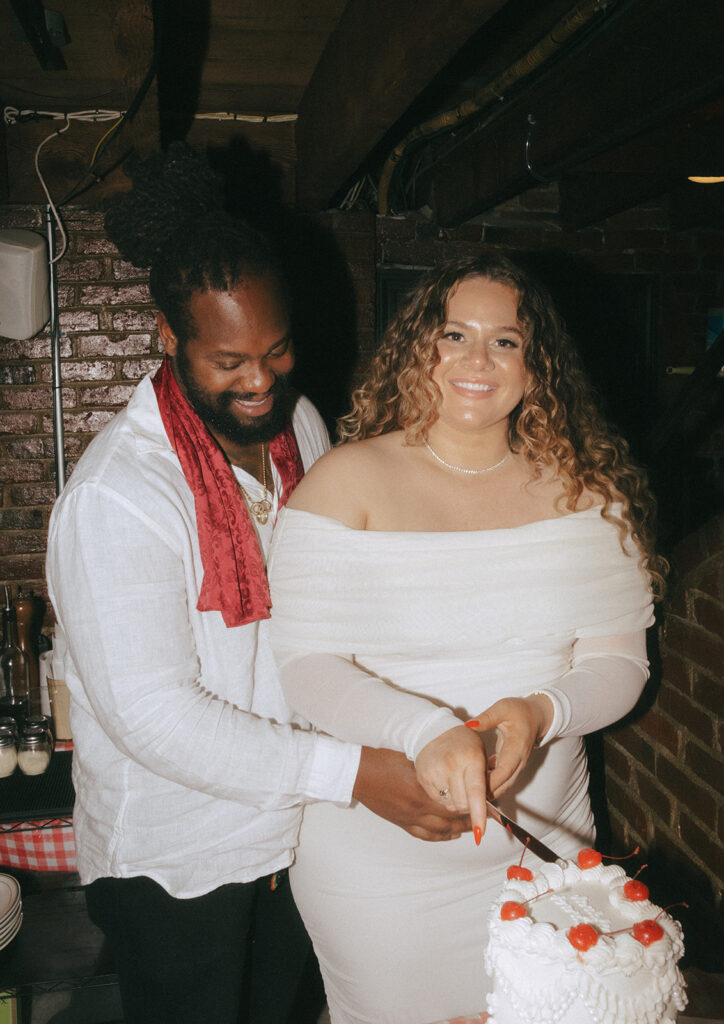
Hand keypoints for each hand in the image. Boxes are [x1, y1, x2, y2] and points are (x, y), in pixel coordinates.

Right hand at [353, 747, 470, 841]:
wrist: (360, 774)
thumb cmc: (384, 762)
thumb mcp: (413, 760)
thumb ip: (432, 770)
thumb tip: (452, 773)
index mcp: (422, 792)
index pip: (453, 805)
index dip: (470, 807)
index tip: (483, 805)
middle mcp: (417, 809)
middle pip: (449, 821)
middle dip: (467, 821)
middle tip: (481, 819)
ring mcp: (409, 818)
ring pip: (439, 831)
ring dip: (456, 831)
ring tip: (469, 828)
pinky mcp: (401, 822)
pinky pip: (424, 835)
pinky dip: (439, 837)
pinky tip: (448, 835)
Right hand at [414, 726, 486, 843]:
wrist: (432, 730)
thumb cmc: (461, 741)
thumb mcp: (479, 753)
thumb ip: (485, 780)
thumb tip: (488, 807)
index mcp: (470, 758)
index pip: (475, 792)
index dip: (479, 814)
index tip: (481, 831)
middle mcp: (450, 767)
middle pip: (462, 805)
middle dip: (470, 806)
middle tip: (473, 796)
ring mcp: (434, 773)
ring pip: (450, 807)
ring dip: (457, 804)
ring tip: (458, 786)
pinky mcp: (423, 779)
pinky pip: (437, 802)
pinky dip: (445, 799)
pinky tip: (446, 785)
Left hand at [468, 694, 552, 798]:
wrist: (536, 715)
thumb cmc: (520, 710)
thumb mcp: (502, 708)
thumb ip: (486, 718)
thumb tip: (469, 725)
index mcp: (516, 748)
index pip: (504, 771)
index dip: (490, 782)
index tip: (473, 787)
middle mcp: (518, 761)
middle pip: (503, 784)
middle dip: (486, 792)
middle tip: (463, 796)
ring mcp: (515, 765)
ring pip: (501, 785)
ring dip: (486, 789)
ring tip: (463, 791)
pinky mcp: (509, 765)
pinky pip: (499, 779)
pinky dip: (487, 782)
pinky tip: (470, 781)